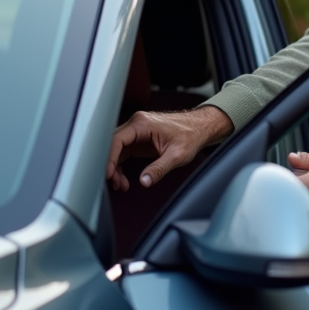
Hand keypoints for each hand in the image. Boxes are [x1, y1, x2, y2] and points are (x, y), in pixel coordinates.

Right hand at [107, 106, 232, 190]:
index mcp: (142, 124)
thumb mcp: (176, 155)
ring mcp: (136, 131)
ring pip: (116, 150)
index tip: (108, 174)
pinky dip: (121, 166)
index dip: (109, 158)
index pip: (116, 140)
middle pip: (112, 144)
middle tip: (115, 184)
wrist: (200, 128)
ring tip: (121, 185)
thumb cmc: (191, 136)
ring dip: (115, 168)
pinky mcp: (138, 139)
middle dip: (111, 166)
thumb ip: (159, 169)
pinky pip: (123, 152)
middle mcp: (136, 124)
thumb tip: (145, 181)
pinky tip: (124, 180)